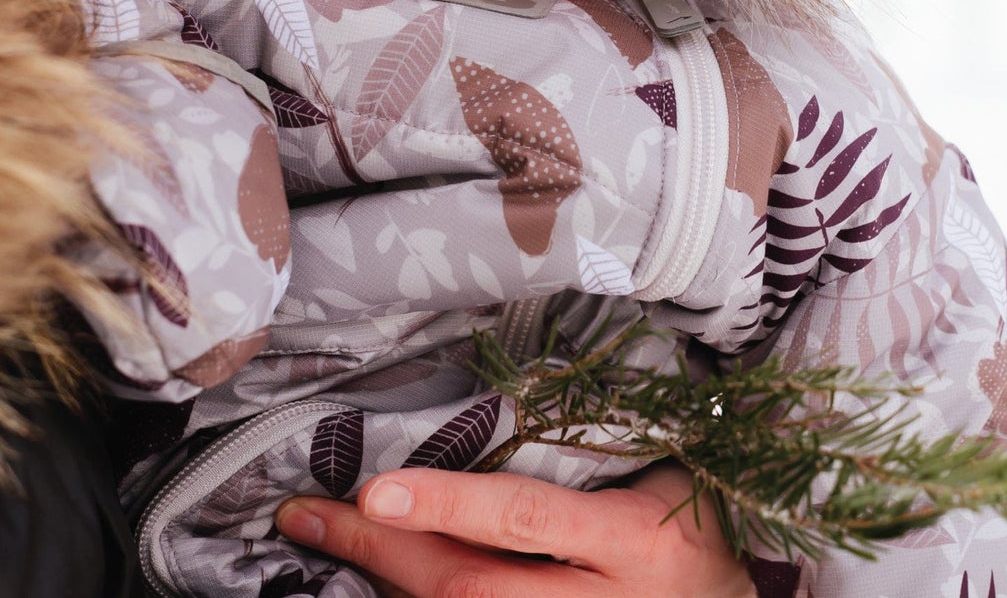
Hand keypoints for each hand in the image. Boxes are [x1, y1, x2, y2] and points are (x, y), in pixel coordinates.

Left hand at [275, 461, 756, 597]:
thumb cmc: (694, 523)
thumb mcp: (660, 480)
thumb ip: (582, 461)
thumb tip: (481, 424)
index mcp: (636, 542)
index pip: (526, 520)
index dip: (448, 506)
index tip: (375, 488)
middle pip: (474, 590)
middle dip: (385, 553)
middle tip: (312, 514)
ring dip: (390, 586)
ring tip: (328, 541)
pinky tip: (386, 582)